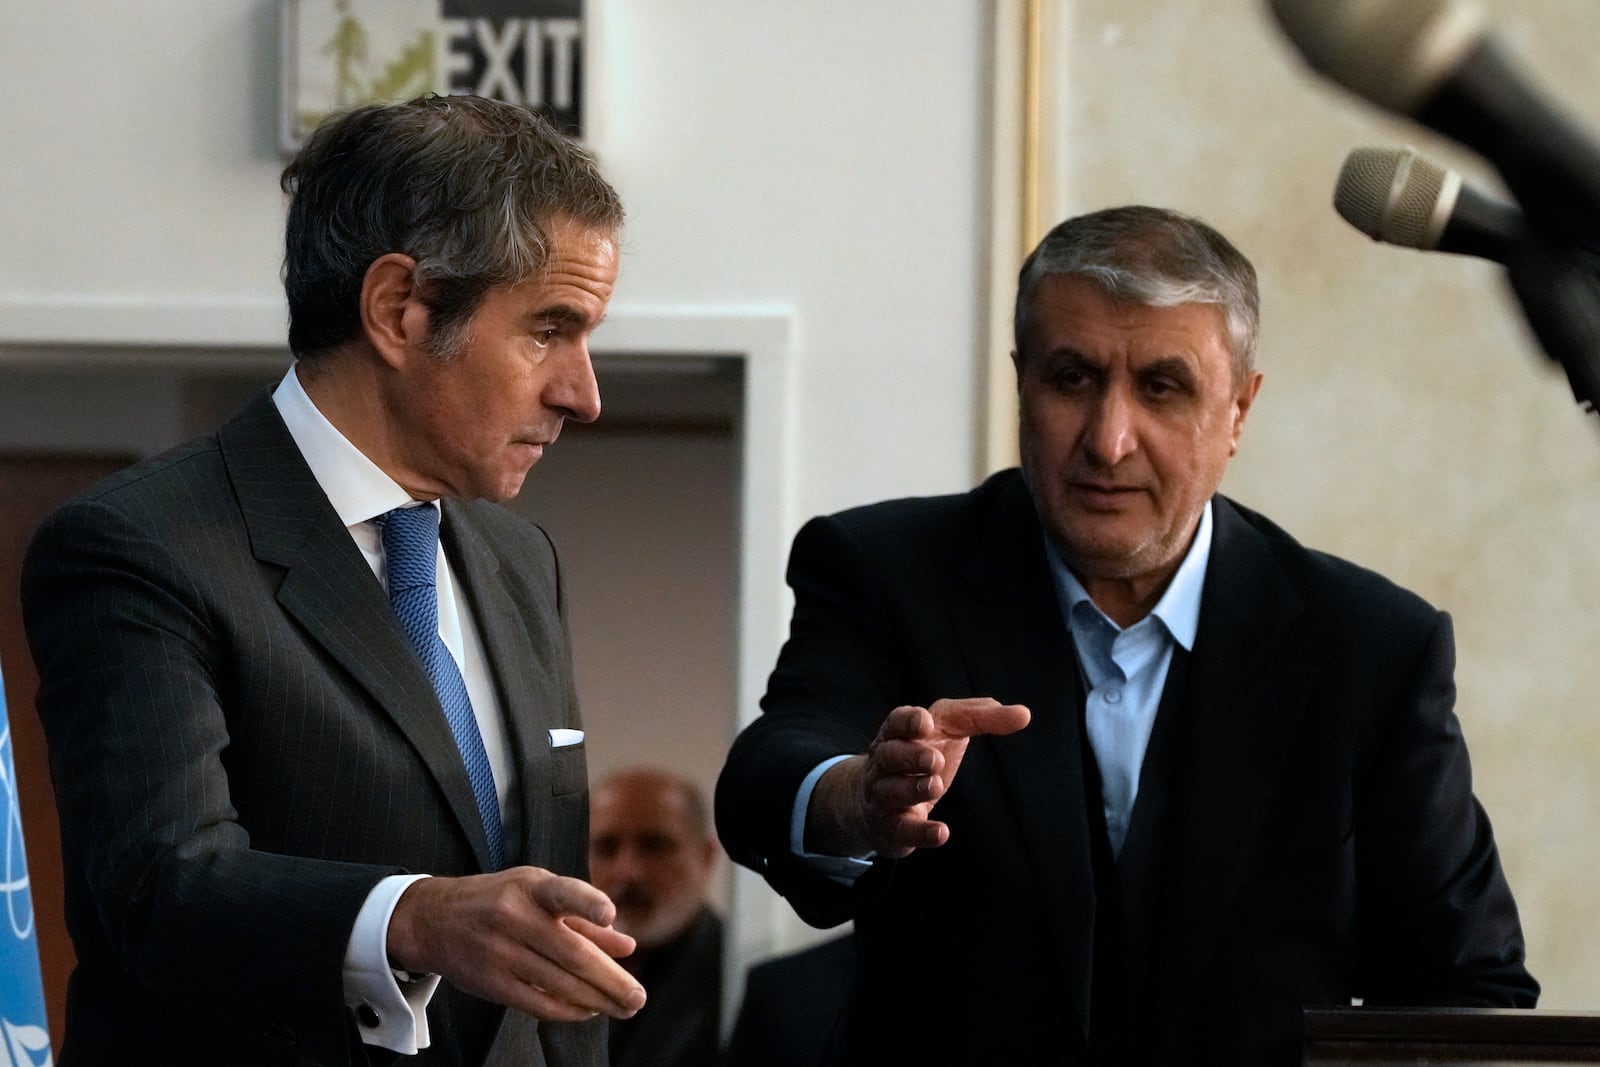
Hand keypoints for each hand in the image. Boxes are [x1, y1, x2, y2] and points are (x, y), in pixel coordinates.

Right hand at [386, 867, 645, 1021]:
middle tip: (638, 997)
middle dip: (611, 980)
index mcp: (531, 887)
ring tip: (623, 1008)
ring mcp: (500, 951)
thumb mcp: (538, 892)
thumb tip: (628, 946)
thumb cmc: (500, 900)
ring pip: (559, 983)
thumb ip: (584, 919)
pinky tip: (588, 1011)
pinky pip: (536, 1003)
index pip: (562, 891)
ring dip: (597, 1001)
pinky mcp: (490, 982)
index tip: (609, 914)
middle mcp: (514, 916)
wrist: (433, 919)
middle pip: (571, 954)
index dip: (587, 902)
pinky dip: (567, 1010)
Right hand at [809, 696, 1029, 858]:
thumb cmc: (918, 757)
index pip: (896, 722)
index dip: (908, 722)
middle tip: (934, 759)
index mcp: (898, 734)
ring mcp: (884, 797)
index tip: (925, 723)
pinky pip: (902, 829)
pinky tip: (941, 832)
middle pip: (889, 755)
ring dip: (912, 788)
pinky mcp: (892, 828)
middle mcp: (885, 763)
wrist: (873, 805)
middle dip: (910, 756)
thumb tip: (1022, 714)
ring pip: (891, 791)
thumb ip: (981, 717)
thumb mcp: (946, 730)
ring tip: (936, 785)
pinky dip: (921, 832)